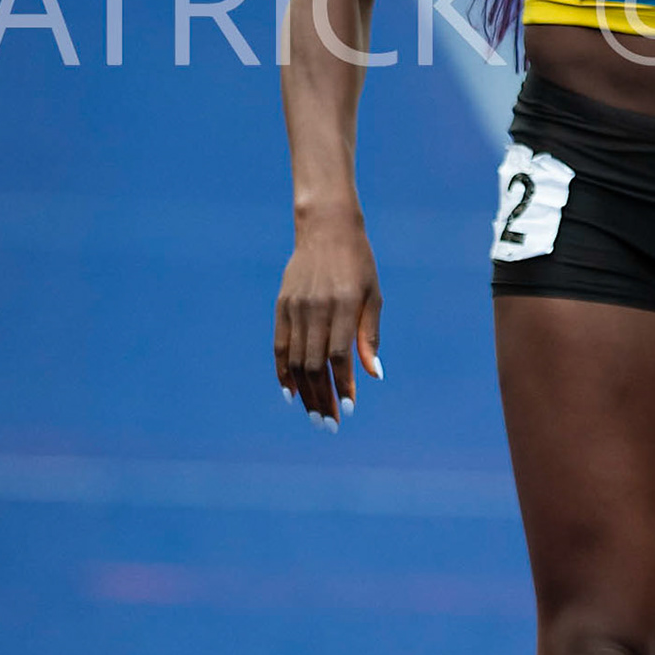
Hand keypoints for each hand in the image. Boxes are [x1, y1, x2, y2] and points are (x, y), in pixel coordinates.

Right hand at [274, 212, 382, 427]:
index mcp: (342, 305)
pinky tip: (292, 394)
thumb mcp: (372, 295)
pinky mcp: (281, 306)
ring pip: (296, 360)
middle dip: (323, 398)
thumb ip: (369, 334)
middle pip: (315, 364)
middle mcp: (315, 308)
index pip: (340, 356)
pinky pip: (280, 346)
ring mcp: (295, 308)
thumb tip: (375, 374)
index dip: (344, 386)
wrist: (326, 229)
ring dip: (306, 392)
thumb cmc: (358, 264)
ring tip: (316, 415)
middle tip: (330, 424)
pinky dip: (284, 372)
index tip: (350, 409)